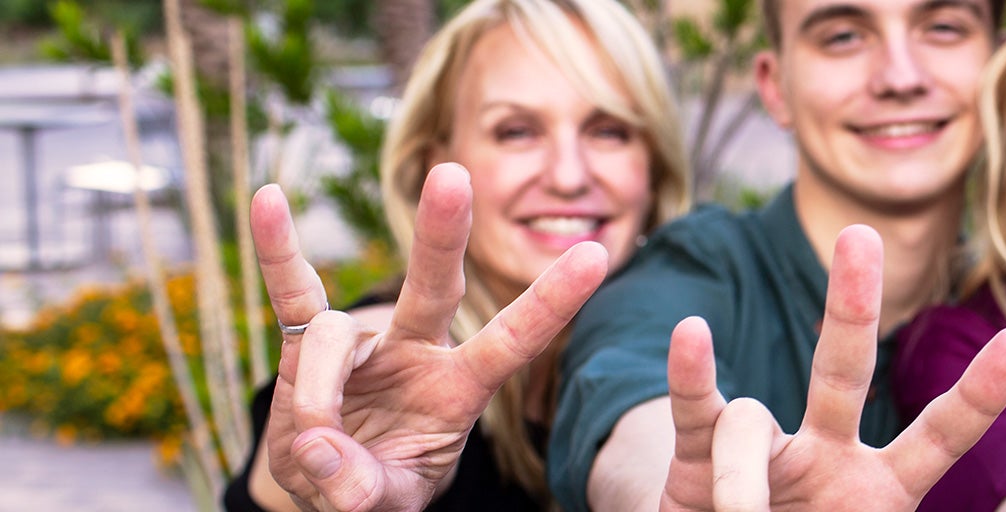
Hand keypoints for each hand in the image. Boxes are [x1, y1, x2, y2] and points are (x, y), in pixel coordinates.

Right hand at [251, 163, 607, 510]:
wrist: (328, 482)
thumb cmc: (375, 485)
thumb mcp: (382, 501)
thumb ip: (362, 489)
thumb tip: (321, 453)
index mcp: (458, 389)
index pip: (514, 341)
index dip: (551, 302)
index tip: (597, 255)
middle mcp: (417, 349)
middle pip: (436, 285)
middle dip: (444, 234)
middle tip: (454, 174)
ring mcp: (364, 339)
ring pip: (335, 337)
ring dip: (317, 396)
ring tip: (313, 448)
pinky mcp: (307, 340)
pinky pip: (291, 293)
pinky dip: (277, 252)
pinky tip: (268, 198)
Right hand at [657, 225, 1005, 510]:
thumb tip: (819, 511)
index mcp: (880, 489)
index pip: (940, 434)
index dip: (977, 394)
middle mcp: (827, 453)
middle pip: (845, 367)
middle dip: (853, 304)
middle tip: (861, 234)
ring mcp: (766, 449)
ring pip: (752, 421)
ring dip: (742, 484)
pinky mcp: (698, 454)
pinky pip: (698, 408)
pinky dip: (692, 374)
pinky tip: (692, 334)